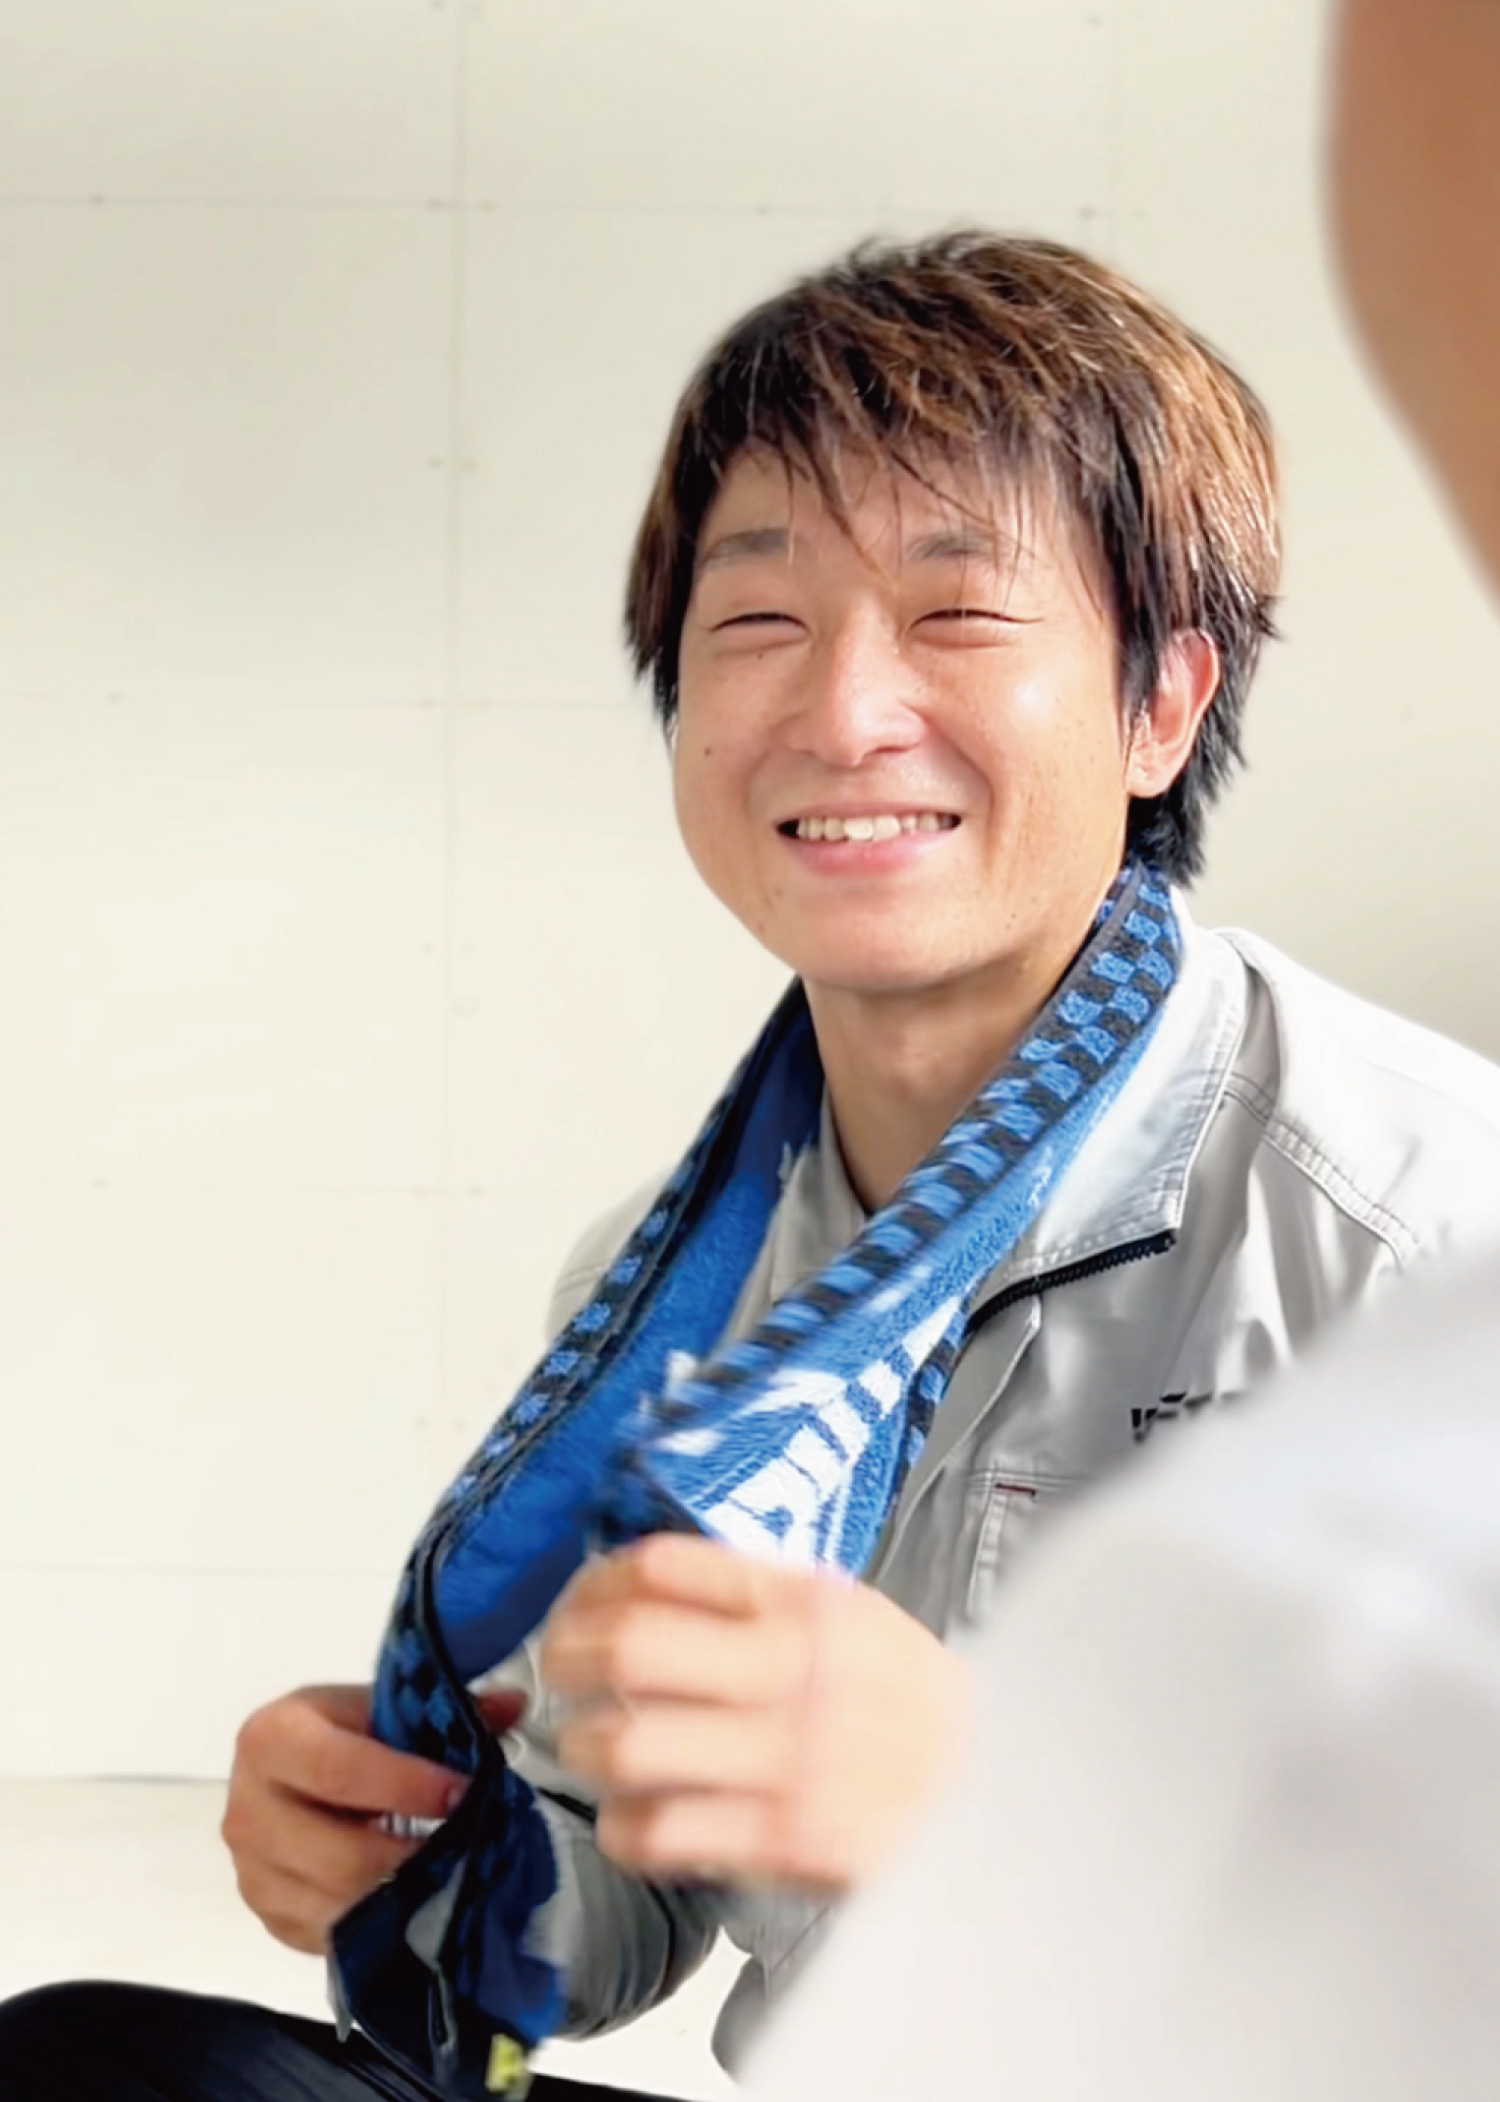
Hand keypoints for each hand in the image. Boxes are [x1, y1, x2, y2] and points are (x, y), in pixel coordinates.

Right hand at [222, 1682, 521, 1952]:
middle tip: (468, 1848)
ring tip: (450, 1875)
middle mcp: (248, 1810)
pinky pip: (331, 1936)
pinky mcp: (268, 1920)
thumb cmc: (343, 1734)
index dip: (406, 1786)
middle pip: (340, 1856)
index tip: (464, 1793)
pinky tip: (415, 1899)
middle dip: (412, 1858)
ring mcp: (253, 1873)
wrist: (293, 1775)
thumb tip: (515, 1703)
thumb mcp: (385, 1708)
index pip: (339, 1771)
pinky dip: (379, 1924)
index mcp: (271, 1739)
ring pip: (338, 1906)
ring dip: (401, 1897)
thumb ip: (447, 1710)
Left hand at [540, 1535, 967, 1893]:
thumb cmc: (897, 1694)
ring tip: (589, 1748)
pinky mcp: (785, 1839)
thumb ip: (751, 1592)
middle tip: (559, 1672)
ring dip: (584, 1747)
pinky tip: (630, 1816)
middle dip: (566, 1658)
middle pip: (628, 1649)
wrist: (991, 1787)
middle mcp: (791, 1670)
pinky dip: (622, 1828)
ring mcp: (788, 1759)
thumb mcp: (843, 1612)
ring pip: (628, 1748)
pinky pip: (660, 1833)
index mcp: (801, 1601)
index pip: (660, 1567)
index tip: (576, 1606)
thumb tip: (633, 1577)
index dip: (592, 1584)